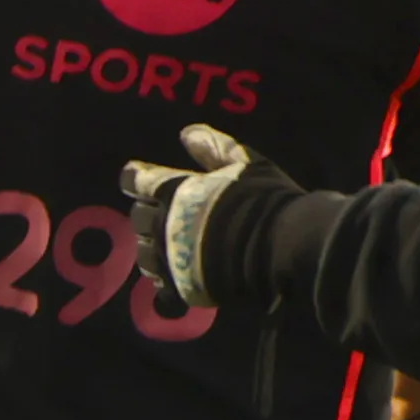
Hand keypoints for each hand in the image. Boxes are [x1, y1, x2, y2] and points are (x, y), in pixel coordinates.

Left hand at [117, 123, 282, 307]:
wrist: (285, 247)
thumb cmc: (266, 199)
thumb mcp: (245, 163)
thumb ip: (213, 147)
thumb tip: (186, 133)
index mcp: (174, 191)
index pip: (135, 180)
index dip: (135, 178)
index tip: (138, 179)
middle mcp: (163, 224)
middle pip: (137, 217)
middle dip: (148, 212)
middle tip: (166, 213)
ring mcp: (169, 258)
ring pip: (144, 252)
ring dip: (153, 246)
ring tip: (171, 244)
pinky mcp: (180, 287)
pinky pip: (160, 284)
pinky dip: (166, 277)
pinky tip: (178, 272)